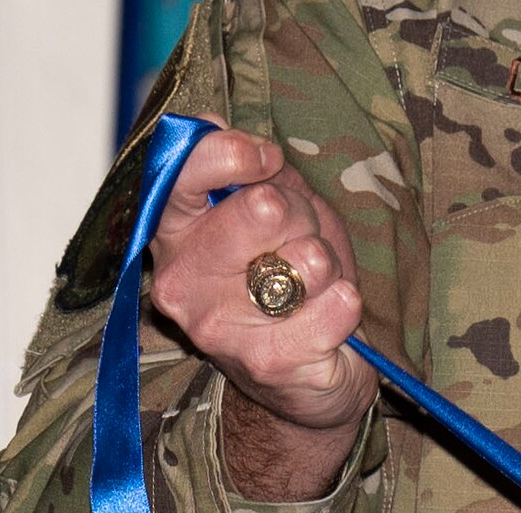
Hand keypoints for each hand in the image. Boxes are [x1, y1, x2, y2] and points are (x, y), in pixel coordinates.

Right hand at [148, 118, 371, 499]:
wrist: (306, 381)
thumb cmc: (286, 285)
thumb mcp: (273, 214)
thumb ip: (251, 172)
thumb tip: (212, 123)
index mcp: (173, 235)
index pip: (185, 170)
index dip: (237, 154)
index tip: (268, 160)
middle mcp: (182, 282)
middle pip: (265, 207)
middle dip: (304, 218)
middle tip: (300, 247)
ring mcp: (220, 329)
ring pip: (307, 259)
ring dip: (327, 267)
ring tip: (313, 290)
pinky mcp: (269, 363)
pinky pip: (337, 306)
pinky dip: (347, 304)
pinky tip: (331, 317)